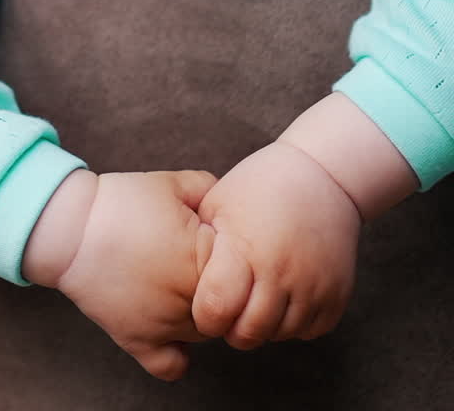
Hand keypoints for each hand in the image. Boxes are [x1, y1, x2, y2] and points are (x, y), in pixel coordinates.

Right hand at [54, 170, 216, 381]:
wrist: (71, 228)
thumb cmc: (121, 202)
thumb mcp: (173, 183)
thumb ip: (210, 189)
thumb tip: (229, 202)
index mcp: (204, 257)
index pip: (242, 265)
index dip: (228, 248)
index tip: (207, 235)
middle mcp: (190, 297)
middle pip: (228, 302)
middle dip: (216, 281)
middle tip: (188, 257)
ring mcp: (165, 324)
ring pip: (206, 332)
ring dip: (200, 313)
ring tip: (174, 281)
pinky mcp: (137, 341)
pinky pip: (171, 366)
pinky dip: (177, 356)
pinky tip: (173, 333)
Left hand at [193, 142, 360, 349]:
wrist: (323, 175)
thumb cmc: (259, 187)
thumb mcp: (217, 203)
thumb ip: (197, 244)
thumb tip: (173, 279)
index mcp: (244, 248)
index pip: (216, 311)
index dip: (205, 316)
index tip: (205, 304)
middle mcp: (280, 272)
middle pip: (248, 334)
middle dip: (232, 327)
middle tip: (230, 305)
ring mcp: (313, 286)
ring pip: (279, 335)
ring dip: (264, 324)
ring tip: (257, 293)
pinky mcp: (336, 295)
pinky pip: (309, 330)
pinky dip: (294, 321)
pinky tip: (284, 293)